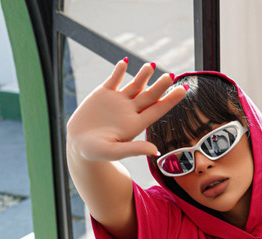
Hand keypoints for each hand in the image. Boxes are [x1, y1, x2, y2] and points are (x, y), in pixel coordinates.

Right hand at [66, 60, 186, 162]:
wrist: (77, 143)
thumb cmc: (96, 152)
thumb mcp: (114, 151)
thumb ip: (135, 149)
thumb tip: (156, 152)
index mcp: (135, 125)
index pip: (157, 111)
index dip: (170, 100)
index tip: (183, 90)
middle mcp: (130, 111)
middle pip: (149, 96)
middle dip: (160, 86)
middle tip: (171, 76)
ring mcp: (118, 101)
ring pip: (134, 84)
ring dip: (143, 75)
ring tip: (152, 66)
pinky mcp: (103, 93)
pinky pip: (114, 79)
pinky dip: (119, 70)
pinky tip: (125, 62)